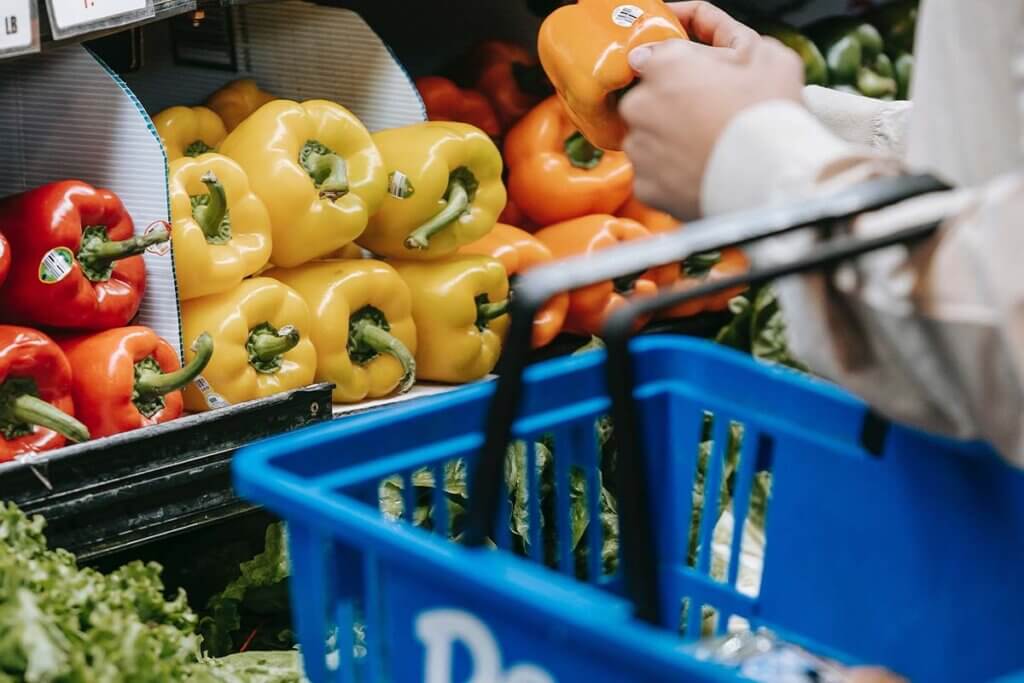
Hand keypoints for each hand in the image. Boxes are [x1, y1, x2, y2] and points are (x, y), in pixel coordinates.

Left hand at [620, 2, 803, 218]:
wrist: (771, 179)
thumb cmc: (769, 114)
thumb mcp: (762, 52)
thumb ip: (722, 32)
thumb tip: (697, 26)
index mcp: (664, 66)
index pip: (651, 58)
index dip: (677, 69)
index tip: (694, 80)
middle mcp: (640, 105)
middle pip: (646, 101)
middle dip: (671, 106)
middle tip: (707, 117)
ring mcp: (639, 149)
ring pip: (646, 139)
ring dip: (668, 141)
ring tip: (706, 148)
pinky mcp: (643, 186)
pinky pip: (651, 175)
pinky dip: (669, 175)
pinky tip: (698, 172)